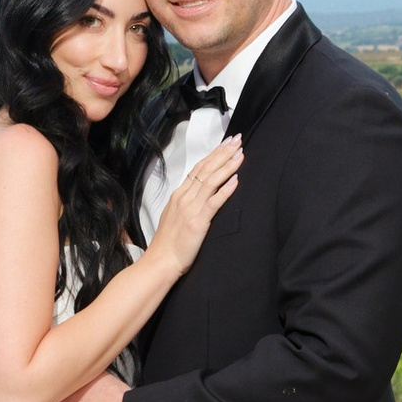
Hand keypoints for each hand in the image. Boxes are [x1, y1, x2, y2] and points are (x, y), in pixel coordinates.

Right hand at [146, 135, 241, 274]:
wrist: (161, 261)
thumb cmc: (168, 243)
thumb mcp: (174, 216)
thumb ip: (186, 202)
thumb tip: (198, 192)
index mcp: (179, 195)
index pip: (199, 168)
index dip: (213, 154)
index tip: (226, 143)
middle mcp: (184, 197)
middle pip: (206, 169)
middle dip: (223, 153)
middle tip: (237, 140)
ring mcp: (191, 208)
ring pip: (211, 181)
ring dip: (227, 166)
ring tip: (240, 154)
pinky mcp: (199, 222)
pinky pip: (214, 202)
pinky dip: (225, 190)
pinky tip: (235, 179)